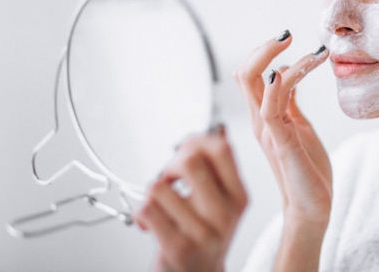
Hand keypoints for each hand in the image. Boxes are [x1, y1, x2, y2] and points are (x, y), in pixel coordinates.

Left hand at [133, 125, 247, 271]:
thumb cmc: (207, 234)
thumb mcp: (222, 201)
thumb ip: (217, 169)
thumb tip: (213, 131)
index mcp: (238, 196)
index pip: (222, 149)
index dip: (197, 140)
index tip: (186, 148)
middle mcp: (224, 213)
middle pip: (190, 162)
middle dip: (170, 163)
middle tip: (168, 176)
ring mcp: (202, 232)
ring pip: (159, 187)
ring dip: (152, 193)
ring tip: (160, 205)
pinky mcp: (177, 247)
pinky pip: (146, 210)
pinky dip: (140, 213)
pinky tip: (151, 223)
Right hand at [234, 31, 330, 227]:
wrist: (312, 207)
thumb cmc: (306, 168)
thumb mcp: (298, 126)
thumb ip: (289, 102)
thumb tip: (286, 72)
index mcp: (264, 115)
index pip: (250, 73)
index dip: (263, 52)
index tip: (289, 40)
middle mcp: (260, 120)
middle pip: (244, 73)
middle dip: (263, 48)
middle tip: (287, 35)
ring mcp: (268, 131)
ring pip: (255, 83)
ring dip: (279, 59)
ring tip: (314, 53)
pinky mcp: (281, 142)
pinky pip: (270, 109)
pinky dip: (276, 86)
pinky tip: (287, 71)